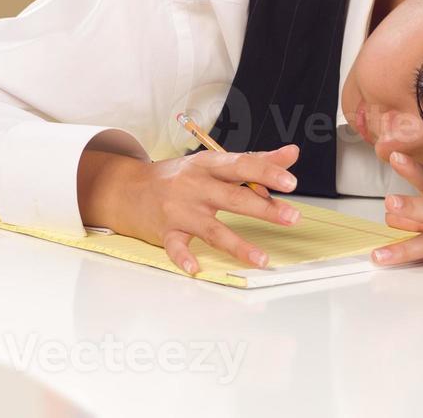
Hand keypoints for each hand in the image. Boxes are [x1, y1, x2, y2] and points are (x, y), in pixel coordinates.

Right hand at [79, 145, 301, 274]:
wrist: (131, 188)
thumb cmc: (181, 176)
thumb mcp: (214, 162)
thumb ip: (255, 160)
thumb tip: (292, 154)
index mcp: (209, 165)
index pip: (242, 165)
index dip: (267, 172)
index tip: (290, 181)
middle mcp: (195, 186)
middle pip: (232, 197)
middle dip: (263, 208)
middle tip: (291, 217)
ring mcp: (180, 210)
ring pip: (211, 228)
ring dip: (237, 244)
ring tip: (261, 258)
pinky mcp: (166, 231)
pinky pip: (175, 246)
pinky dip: (184, 257)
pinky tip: (196, 268)